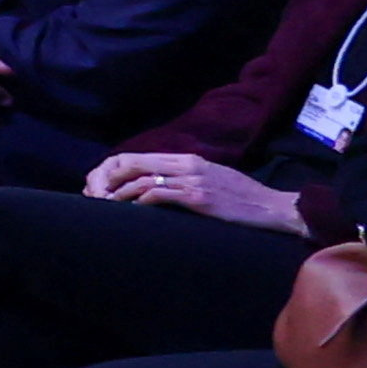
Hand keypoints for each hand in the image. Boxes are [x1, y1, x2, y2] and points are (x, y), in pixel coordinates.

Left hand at [88, 150, 306, 231]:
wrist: (274, 208)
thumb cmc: (241, 199)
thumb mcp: (209, 179)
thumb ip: (182, 178)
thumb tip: (151, 186)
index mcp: (187, 159)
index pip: (136, 157)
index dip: (111, 169)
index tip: (98, 186)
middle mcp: (187, 164)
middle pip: (131, 162)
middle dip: (105, 178)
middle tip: (92, 195)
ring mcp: (193, 180)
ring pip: (140, 178)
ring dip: (116, 193)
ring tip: (103, 205)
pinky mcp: (199, 197)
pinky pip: (159, 194)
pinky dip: (138, 201)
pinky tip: (129, 210)